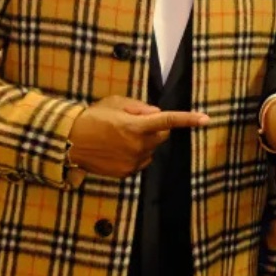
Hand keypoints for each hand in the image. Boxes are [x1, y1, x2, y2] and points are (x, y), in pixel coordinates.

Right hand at [67, 95, 209, 177]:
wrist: (69, 141)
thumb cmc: (93, 117)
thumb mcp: (116, 103)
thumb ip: (140, 107)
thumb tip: (157, 114)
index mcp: (136, 125)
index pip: (169, 121)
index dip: (189, 120)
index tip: (206, 119)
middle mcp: (138, 145)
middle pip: (162, 136)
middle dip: (155, 129)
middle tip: (135, 123)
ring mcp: (133, 161)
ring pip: (151, 150)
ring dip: (144, 143)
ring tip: (120, 138)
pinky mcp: (126, 173)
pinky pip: (141, 162)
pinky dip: (135, 155)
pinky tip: (117, 149)